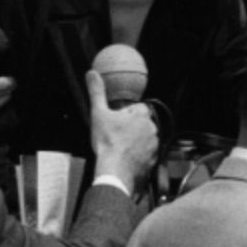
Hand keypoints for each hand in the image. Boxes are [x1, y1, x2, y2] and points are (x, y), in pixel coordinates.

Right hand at [87, 69, 158, 191]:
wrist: (115, 172)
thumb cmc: (108, 142)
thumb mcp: (98, 113)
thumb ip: (97, 92)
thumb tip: (92, 74)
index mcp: (142, 116)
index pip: (139, 108)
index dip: (127, 113)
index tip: (117, 120)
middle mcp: (152, 130)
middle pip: (142, 124)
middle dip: (132, 128)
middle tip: (116, 135)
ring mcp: (154, 147)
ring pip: (145, 140)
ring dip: (136, 142)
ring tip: (120, 148)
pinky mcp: (153, 162)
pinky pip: (147, 155)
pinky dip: (138, 156)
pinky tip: (126, 160)